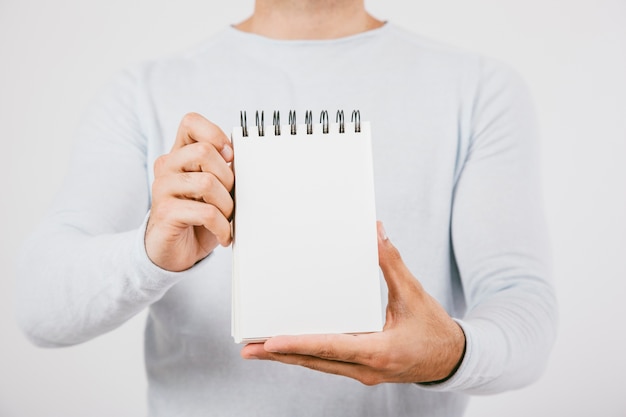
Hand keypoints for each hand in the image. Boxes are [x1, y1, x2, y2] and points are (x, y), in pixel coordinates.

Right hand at [145, 113, 233, 271]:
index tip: (230, 157)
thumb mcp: (216, 190)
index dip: (215, 134)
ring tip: (227, 218)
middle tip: (230, 197)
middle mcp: (168, 166)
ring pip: (207, 183)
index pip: (191, 122)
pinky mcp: (165, 212)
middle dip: (227, 177)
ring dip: (227, 205)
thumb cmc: (199, 217)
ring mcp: (163, 188)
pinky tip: (223, 235)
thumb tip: (240, 159)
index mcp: (181, 154)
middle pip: (204, 151)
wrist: (176, 252)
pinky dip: (222, 226)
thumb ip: (224, 170)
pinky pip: (206, 212)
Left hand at [241, 222, 465, 384]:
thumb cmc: (435, 329)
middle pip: (315, 361)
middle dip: (281, 355)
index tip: (270, 343)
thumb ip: (392, 262)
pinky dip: (308, 355)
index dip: (299, 344)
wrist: (452, 360)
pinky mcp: (362, 370)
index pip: (331, 348)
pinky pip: (328, 363)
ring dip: (290, 357)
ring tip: (260, 349)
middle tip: (248, 349)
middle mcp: (366, 368)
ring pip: (318, 365)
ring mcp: (363, 373)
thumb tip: (374, 231)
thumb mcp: (414, 293)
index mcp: (379, 351)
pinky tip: (292, 348)